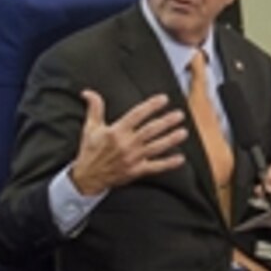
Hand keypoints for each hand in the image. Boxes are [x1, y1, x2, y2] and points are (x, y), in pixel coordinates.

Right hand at [69, 91, 186, 195]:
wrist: (87, 177)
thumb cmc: (90, 152)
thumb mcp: (90, 128)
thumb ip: (94, 108)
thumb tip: (88, 93)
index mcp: (116, 132)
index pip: (137, 114)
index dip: (151, 106)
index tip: (163, 99)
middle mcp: (126, 144)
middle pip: (150, 130)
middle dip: (166, 122)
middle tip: (179, 115)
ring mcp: (132, 158)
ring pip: (156, 147)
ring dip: (171, 139)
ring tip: (183, 132)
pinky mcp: (136, 171)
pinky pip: (155, 167)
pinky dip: (168, 163)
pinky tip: (180, 158)